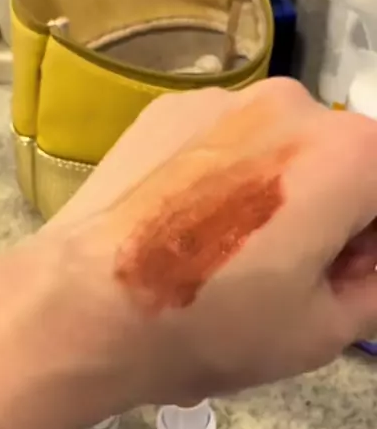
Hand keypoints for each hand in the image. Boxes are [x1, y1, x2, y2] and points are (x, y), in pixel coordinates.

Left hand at [38, 78, 376, 406]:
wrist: (81, 307)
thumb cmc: (211, 325)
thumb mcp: (323, 331)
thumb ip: (376, 287)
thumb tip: (368, 261)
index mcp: (349, 153)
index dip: (375, 244)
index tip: (344, 278)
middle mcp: (293, 103)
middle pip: (344, 160)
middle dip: (336, 213)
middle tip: (288, 274)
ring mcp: (222, 97)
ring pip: (282, 146)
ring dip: (280, 190)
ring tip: (226, 251)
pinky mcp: (167, 107)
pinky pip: (225, 138)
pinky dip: (228, 174)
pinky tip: (187, 224)